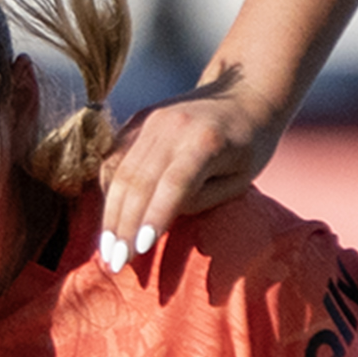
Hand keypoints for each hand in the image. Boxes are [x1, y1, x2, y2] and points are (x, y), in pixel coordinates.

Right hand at [95, 81, 270, 268]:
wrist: (244, 92)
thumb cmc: (251, 146)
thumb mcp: (240, 179)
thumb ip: (201, 198)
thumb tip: (159, 217)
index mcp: (205, 141)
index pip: (174, 184)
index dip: (154, 218)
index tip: (139, 250)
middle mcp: (172, 126)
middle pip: (138, 181)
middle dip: (123, 226)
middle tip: (114, 263)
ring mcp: (151, 120)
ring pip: (120, 171)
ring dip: (110, 215)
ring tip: (106, 250)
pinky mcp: (139, 121)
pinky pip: (116, 159)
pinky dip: (109, 192)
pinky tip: (108, 220)